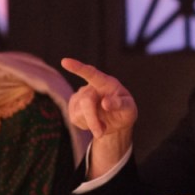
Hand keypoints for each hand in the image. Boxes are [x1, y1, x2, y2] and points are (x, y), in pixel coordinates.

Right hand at [61, 58, 137, 176]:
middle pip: (86, 101)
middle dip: (92, 118)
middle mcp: (91, 87)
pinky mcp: (73, 108)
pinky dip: (86, 125)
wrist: (117, 121)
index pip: (91, 73)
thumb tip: (105, 103)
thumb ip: (120, 104)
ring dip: (91, 124)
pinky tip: (94, 122)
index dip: (78, 67)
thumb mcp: (129, 108)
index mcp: (106, 82)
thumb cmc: (125, 110)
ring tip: (103, 126)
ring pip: (79, 112)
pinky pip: (75, 119)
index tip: (65, 61)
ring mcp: (80, 97)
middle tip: (100, 133)